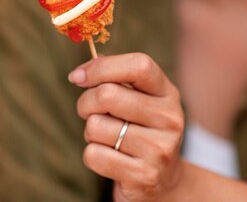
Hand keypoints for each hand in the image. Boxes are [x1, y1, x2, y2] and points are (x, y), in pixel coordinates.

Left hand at [69, 53, 183, 201]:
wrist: (163, 181)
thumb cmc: (140, 130)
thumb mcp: (138, 99)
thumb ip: (114, 78)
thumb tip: (83, 71)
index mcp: (167, 93)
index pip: (139, 65)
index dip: (102, 67)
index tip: (77, 76)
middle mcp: (169, 118)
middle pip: (108, 94)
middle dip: (86, 103)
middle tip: (90, 112)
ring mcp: (160, 149)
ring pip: (95, 126)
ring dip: (90, 133)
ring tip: (107, 139)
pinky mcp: (145, 176)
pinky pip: (94, 155)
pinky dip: (92, 156)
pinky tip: (110, 158)